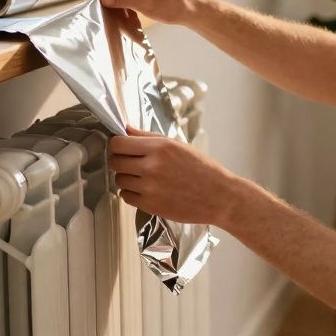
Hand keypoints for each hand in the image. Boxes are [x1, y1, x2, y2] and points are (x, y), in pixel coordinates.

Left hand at [107, 125, 249, 225]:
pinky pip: (126, 196)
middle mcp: (152, 166)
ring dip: (127, 178)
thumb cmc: (202, 169)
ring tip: (144, 178)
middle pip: (115, 162)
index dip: (117, 145)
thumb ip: (148, 137)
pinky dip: (132, 193)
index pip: (118, 143)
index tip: (122, 148)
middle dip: (121, 161)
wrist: (220, 196)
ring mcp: (150, 187)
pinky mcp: (150, 205)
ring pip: (119, 180)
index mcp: (159, 147)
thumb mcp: (177, 145)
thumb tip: (125, 129)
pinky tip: (147, 190)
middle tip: (133, 163)